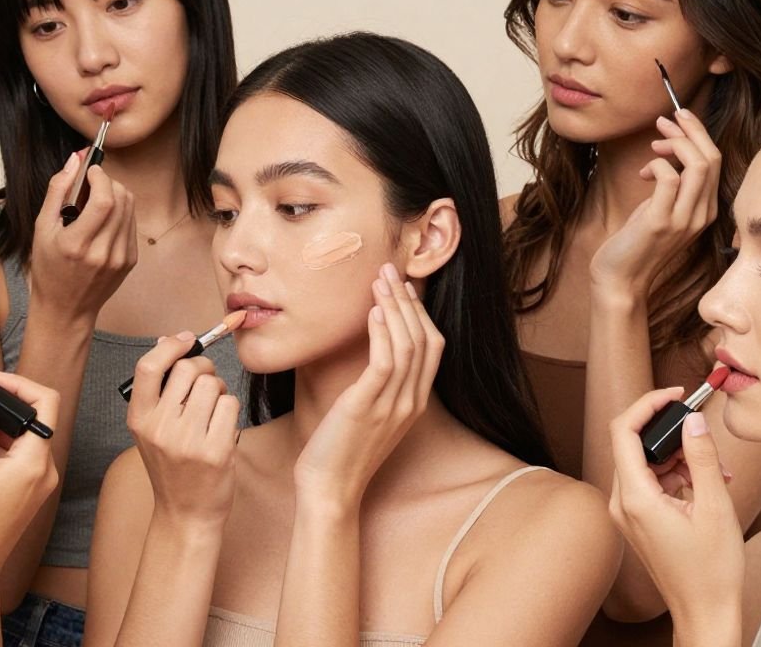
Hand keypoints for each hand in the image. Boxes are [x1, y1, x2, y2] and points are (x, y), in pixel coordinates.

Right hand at [30, 151, 137, 319]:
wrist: (66, 308)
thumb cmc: (49, 268)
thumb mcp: (41, 229)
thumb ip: (57, 191)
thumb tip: (74, 160)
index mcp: (76, 244)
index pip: (103, 200)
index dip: (101, 177)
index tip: (91, 170)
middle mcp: (103, 253)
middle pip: (121, 200)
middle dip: (109, 182)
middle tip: (92, 183)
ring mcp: (120, 258)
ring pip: (130, 208)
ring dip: (116, 194)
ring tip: (96, 201)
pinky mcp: (130, 261)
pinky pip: (131, 223)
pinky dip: (120, 212)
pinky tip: (103, 220)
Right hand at [127, 335, 240, 526]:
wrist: (185, 514)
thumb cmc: (172, 465)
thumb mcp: (153, 428)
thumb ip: (158, 389)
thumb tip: (165, 341)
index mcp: (139, 419)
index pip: (148, 367)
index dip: (170, 346)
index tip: (186, 340)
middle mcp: (160, 429)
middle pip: (188, 369)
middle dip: (204, 369)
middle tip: (207, 384)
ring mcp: (188, 441)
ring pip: (213, 384)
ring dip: (219, 390)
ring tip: (213, 410)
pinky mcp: (216, 451)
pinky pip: (230, 404)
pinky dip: (230, 410)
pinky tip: (222, 427)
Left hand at [293, 263, 443, 509]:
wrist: (329, 490)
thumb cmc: (339, 451)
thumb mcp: (367, 414)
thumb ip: (376, 386)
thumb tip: (371, 353)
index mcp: (414, 403)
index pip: (432, 348)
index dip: (420, 313)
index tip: (403, 287)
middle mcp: (411, 402)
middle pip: (424, 339)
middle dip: (408, 300)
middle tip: (390, 270)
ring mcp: (393, 405)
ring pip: (408, 344)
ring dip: (394, 307)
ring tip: (380, 280)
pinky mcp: (367, 407)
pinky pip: (385, 361)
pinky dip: (382, 331)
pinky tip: (372, 311)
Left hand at [589, 110, 720, 296]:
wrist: (621, 282)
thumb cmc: (635, 245)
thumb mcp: (660, 211)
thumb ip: (671, 189)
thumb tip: (666, 157)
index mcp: (705, 210)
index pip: (715, 162)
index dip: (698, 136)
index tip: (677, 123)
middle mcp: (702, 215)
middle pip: (712, 158)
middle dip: (690, 130)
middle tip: (665, 121)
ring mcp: (684, 220)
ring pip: (699, 164)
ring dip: (677, 142)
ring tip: (655, 141)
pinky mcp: (661, 222)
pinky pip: (670, 178)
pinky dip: (658, 164)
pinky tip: (644, 172)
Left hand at [608, 388, 743, 622]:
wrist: (705, 612)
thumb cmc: (711, 570)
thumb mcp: (715, 507)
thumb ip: (701, 458)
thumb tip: (692, 421)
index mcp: (634, 497)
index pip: (624, 431)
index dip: (648, 404)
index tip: (675, 394)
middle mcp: (621, 503)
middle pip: (634, 445)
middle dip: (671, 435)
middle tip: (704, 436)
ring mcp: (627, 513)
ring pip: (645, 464)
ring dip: (679, 458)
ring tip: (715, 471)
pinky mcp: (637, 521)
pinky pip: (650, 484)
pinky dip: (676, 477)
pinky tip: (705, 485)